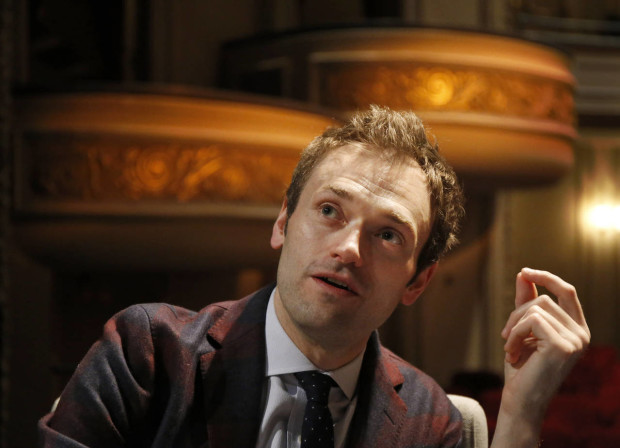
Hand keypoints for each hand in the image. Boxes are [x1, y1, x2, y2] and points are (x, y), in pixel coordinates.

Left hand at [491, 268, 589, 446]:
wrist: (520, 400)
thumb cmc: (521, 368)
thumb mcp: (523, 330)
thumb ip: (527, 303)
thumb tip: (523, 274)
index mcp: (577, 329)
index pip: (567, 292)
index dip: (547, 278)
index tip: (525, 272)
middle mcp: (582, 335)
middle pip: (544, 300)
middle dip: (517, 314)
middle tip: (505, 335)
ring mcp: (576, 340)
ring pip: (536, 308)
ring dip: (513, 326)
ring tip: (508, 347)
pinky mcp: (563, 346)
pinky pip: (530, 321)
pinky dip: (514, 334)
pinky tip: (511, 353)